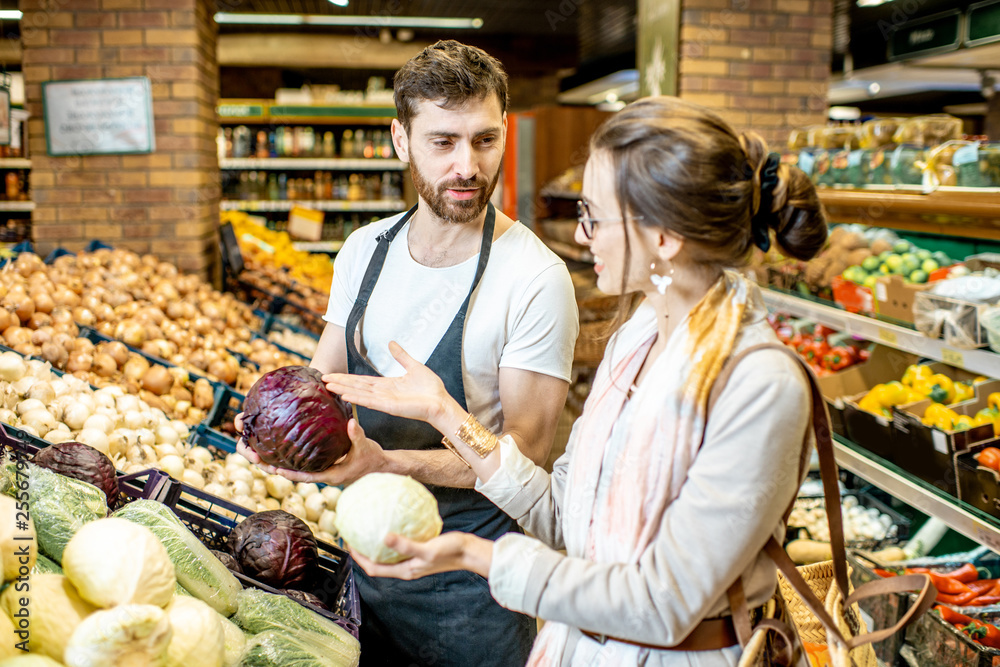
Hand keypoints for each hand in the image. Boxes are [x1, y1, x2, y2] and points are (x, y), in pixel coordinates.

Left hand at [237, 418, 386, 485]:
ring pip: (298, 471)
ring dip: (281, 465)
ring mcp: (324, 472)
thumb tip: (350, 422)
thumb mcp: (365, 446)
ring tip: (262, 457)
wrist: (380, 467)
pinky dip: (292, 461)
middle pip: (296, 475)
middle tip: (258, 462)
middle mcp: (324, 476)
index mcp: (332, 475)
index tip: (274, 469)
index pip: (306, 477)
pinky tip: (283, 452)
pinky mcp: (325, 467)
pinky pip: (304, 466)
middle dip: (277, 469)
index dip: (290, 474)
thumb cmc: (372, 458)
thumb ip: (356, 435)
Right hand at [323, 341, 456, 425]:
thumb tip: (391, 342)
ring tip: (329, 385)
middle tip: (323, 379)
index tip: (333, 374)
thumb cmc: (430, 389)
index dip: (347, 377)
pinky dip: (357, 398)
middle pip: (356, 386)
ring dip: (344, 389)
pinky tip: (345, 395)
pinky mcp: (389, 407)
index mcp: (387, 385)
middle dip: (340, 382)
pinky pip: (370, 401)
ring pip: (359, 393)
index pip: (362, 380)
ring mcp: (384, 401)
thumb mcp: (413, 366)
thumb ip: (401, 356)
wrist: (441, 402)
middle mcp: (382, 394)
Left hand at [350, 532, 493, 579]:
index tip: (348, 544)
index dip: (358, 558)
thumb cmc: (451, 552)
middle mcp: (407, 566)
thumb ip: (406, 545)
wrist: (470, 552)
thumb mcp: (428, 548)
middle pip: (378, 561)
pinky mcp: (421, 549)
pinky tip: (394, 519)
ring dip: (377, 543)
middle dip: (364, 550)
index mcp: (405, 570)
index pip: (374, 568)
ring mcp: (414, 559)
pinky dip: (394, 535)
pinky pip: (402, 543)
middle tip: (354, 534)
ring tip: (369, 526)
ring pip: (389, 553)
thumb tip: (384, 537)